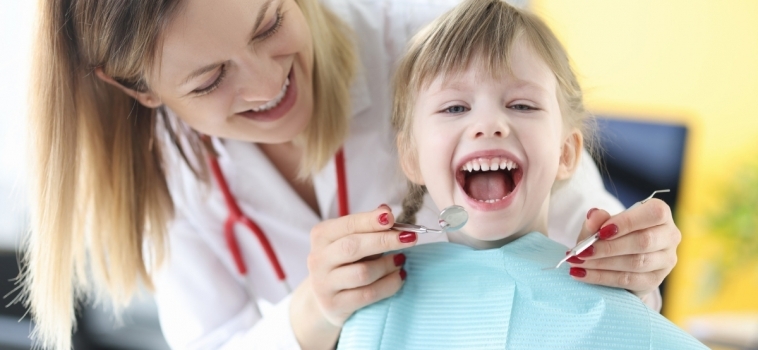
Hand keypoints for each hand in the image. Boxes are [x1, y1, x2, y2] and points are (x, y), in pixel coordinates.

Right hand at [307, 204, 415, 326]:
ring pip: (362, 273)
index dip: (370, 220)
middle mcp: (318, 259)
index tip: (392, 217)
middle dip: (384, 240)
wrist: (327, 298)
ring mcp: (324, 284)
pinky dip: (389, 284)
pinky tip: (399, 277)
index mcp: (321, 236)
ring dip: (388, 265)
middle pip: (353, 247)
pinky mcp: (335, 305)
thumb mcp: (352, 240)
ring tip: (401, 260)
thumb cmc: (345, 262)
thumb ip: (367, 226)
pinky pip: (368, 294)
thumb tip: (386, 210)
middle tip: (410, 238)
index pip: (347, 224)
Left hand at [568, 199, 680, 299]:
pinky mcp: (654, 280)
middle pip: (644, 241)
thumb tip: (593, 216)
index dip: (627, 222)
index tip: (601, 231)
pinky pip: (628, 280)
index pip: (654, 214)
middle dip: (609, 247)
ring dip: (602, 264)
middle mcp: (669, 236)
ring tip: (577, 262)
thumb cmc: (612, 235)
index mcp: (660, 214)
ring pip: (636, 263)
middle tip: (582, 251)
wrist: (616, 259)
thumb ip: (597, 219)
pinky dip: (601, 277)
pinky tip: (581, 274)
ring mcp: (665, 260)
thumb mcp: (601, 224)